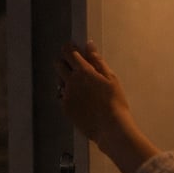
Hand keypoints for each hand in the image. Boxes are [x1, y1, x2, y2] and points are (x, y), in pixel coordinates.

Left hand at [56, 41, 158, 172]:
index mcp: (83, 71)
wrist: (110, 127)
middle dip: (64, 62)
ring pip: (59, 81)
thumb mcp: (111, 78)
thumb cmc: (115, 101)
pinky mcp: (65, 108)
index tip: (74, 49)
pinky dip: (67, 94)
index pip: (69, 52)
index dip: (70, 48)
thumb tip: (88, 45)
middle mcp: (71, 81)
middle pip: (58, 64)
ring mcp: (66, 95)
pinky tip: (80, 100)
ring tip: (80, 86)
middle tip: (76, 67)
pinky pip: (62, 96)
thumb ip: (97, 60)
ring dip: (65, 79)